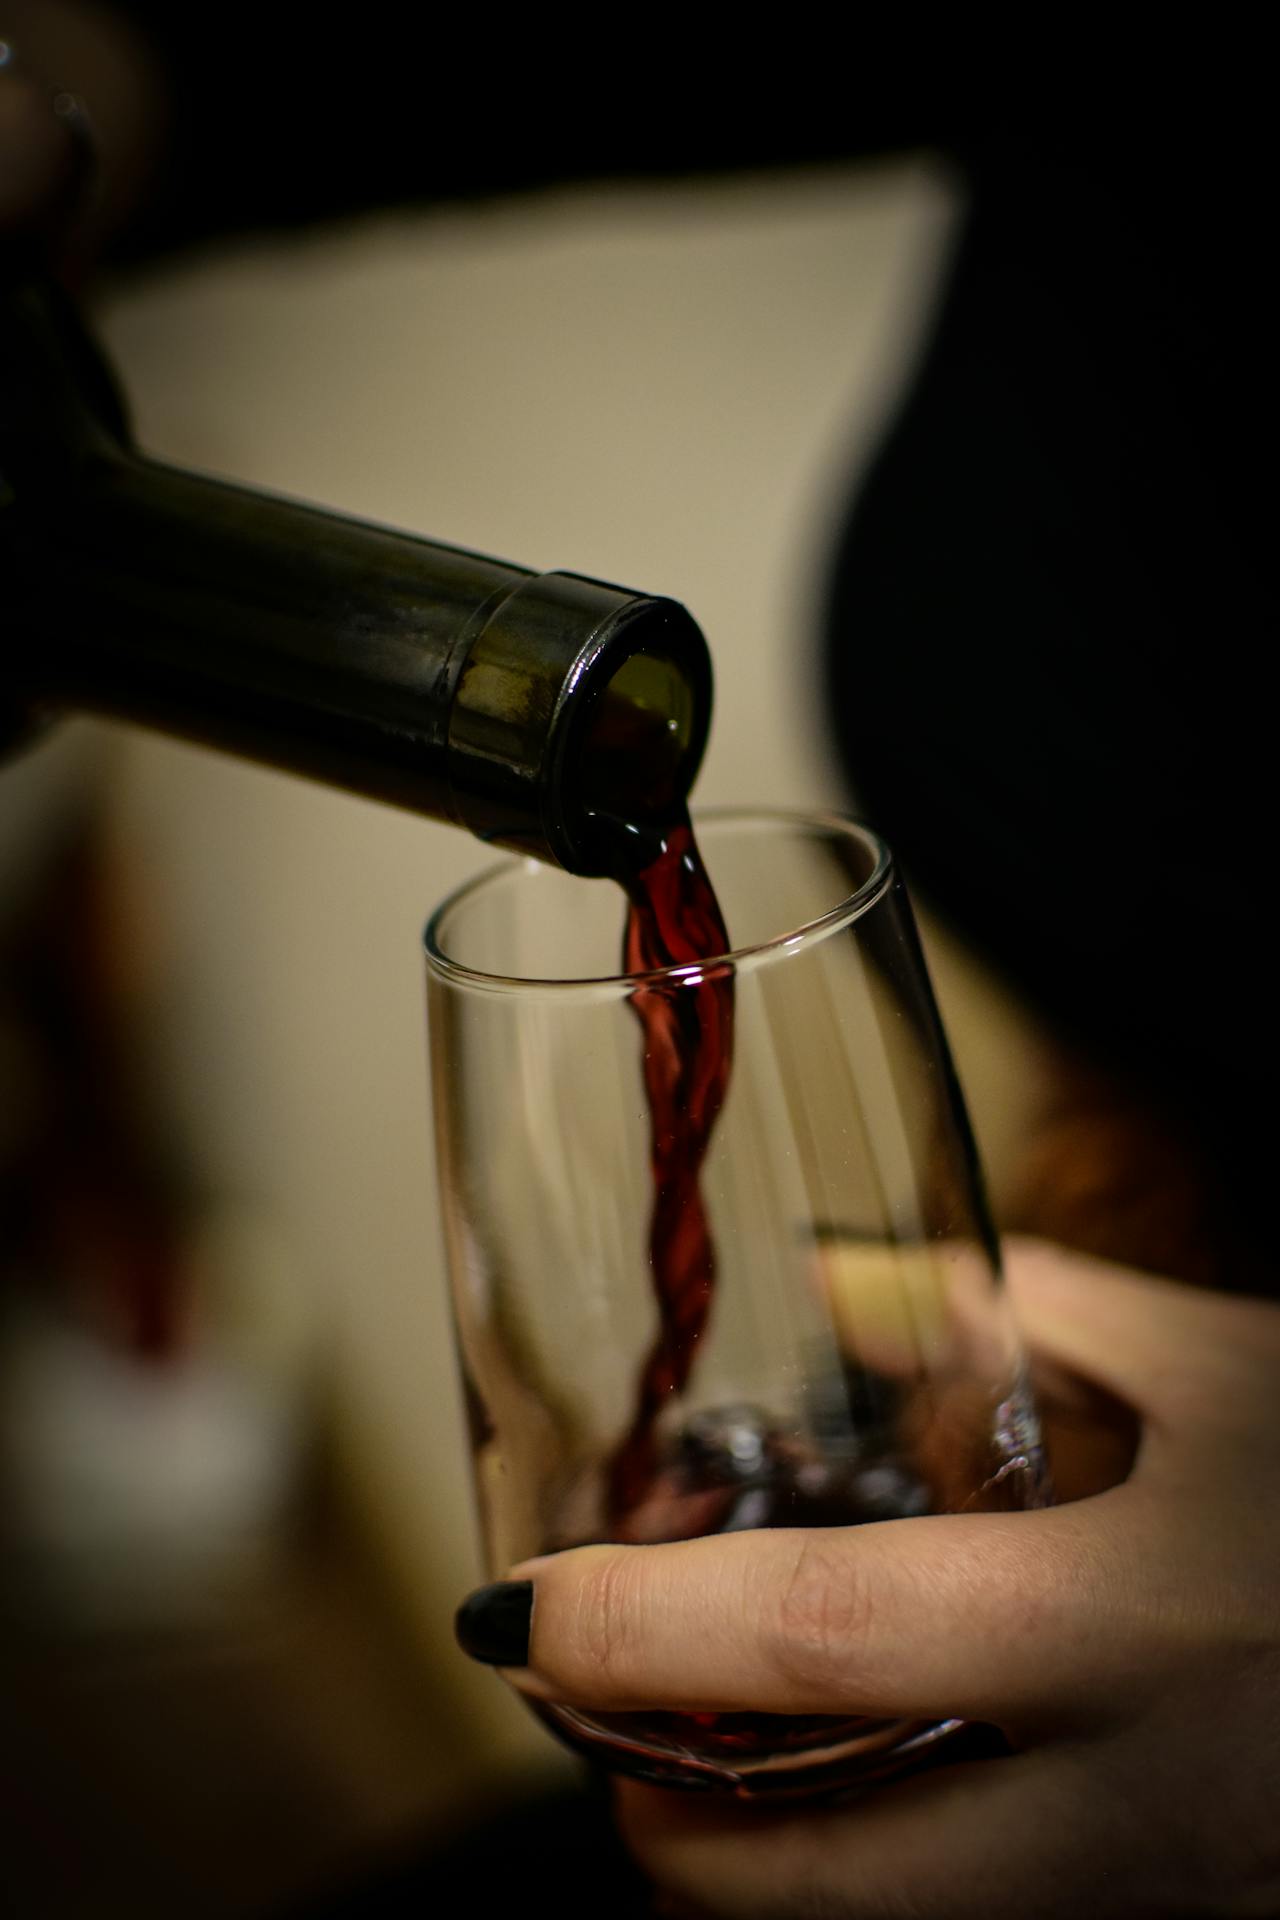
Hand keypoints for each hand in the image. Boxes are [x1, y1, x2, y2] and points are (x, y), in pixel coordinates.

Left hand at [461, 1241, 1279, 1917]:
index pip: (809, 1651)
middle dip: (648, 1819)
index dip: (630, 1631)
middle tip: (599, 1716)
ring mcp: (1139, 1912)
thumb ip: (1010, 1309)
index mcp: (1109, 1629)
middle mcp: (1111, 1812)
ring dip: (752, 1866)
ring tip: (715, 1749)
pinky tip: (879, 1779)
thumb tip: (840, 1279)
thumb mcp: (1227, 1371)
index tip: (521, 1601)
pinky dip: (874, 1884)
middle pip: (791, 1889)